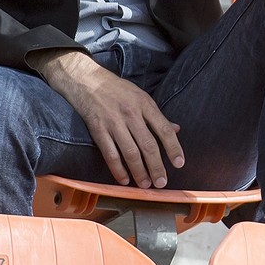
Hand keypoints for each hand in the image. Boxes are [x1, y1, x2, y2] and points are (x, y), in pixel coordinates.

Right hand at [35, 50, 184, 188]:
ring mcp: (114, 122)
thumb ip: (157, 115)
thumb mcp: (140, 96)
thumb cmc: (116, 89)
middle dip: (157, 167)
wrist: (85, 79)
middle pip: (148, 145)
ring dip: (139, 171)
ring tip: (145, 185)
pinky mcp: (98, 130)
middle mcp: (131, 114)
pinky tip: (124, 180)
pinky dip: (118, 169)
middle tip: (162, 183)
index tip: (179, 163)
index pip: (164, 129)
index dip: (174, 148)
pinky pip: (110, 153)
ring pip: (130, 152)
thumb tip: (176, 129)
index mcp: (145, 104)